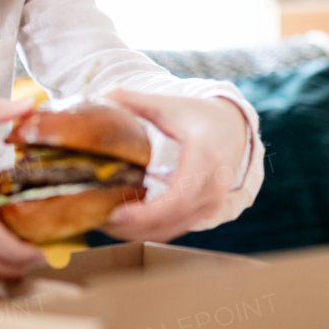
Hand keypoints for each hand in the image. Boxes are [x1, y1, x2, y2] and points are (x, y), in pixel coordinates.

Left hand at [95, 88, 248, 242]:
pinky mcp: (206, 213)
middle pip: (170, 220)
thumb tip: (97, 96)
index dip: (147, 212)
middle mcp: (213, 187)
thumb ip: (132, 100)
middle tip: (97, 220)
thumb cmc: (196, 115)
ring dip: (136, 232)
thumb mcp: (167, 105)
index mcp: (204, 158)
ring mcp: (212, 204)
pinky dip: (148, 230)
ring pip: (170, 230)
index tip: (116, 213)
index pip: (178, 198)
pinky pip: (174, 228)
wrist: (232, 127)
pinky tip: (124, 221)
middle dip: (131, 227)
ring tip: (104, 222)